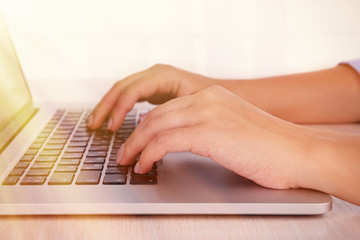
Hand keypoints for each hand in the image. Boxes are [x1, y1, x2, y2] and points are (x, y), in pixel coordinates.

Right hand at [87, 64, 215, 130]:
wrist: (231, 97)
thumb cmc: (216, 102)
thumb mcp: (194, 108)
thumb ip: (170, 117)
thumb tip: (147, 131)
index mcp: (164, 76)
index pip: (132, 91)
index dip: (119, 110)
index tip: (113, 129)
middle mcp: (157, 74)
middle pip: (122, 87)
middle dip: (106, 107)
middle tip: (95, 127)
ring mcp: (155, 80)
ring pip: (123, 90)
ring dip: (109, 106)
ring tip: (97, 124)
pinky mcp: (156, 90)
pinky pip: (131, 95)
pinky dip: (119, 107)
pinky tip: (115, 120)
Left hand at [117, 85, 311, 189]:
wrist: (298, 153)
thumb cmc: (268, 148)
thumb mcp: (231, 129)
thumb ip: (205, 128)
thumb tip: (178, 140)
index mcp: (212, 96)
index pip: (167, 108)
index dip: (146, 126)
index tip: (136, 141)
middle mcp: (207, 99)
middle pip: (156, 116)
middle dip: (134, 136)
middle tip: (124, 153)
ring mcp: (207, 113)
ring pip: (155, 126)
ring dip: (136, 146)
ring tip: (128, 161)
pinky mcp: (209, 133)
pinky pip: (165, 141)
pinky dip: (149, 154)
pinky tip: (145, 165)